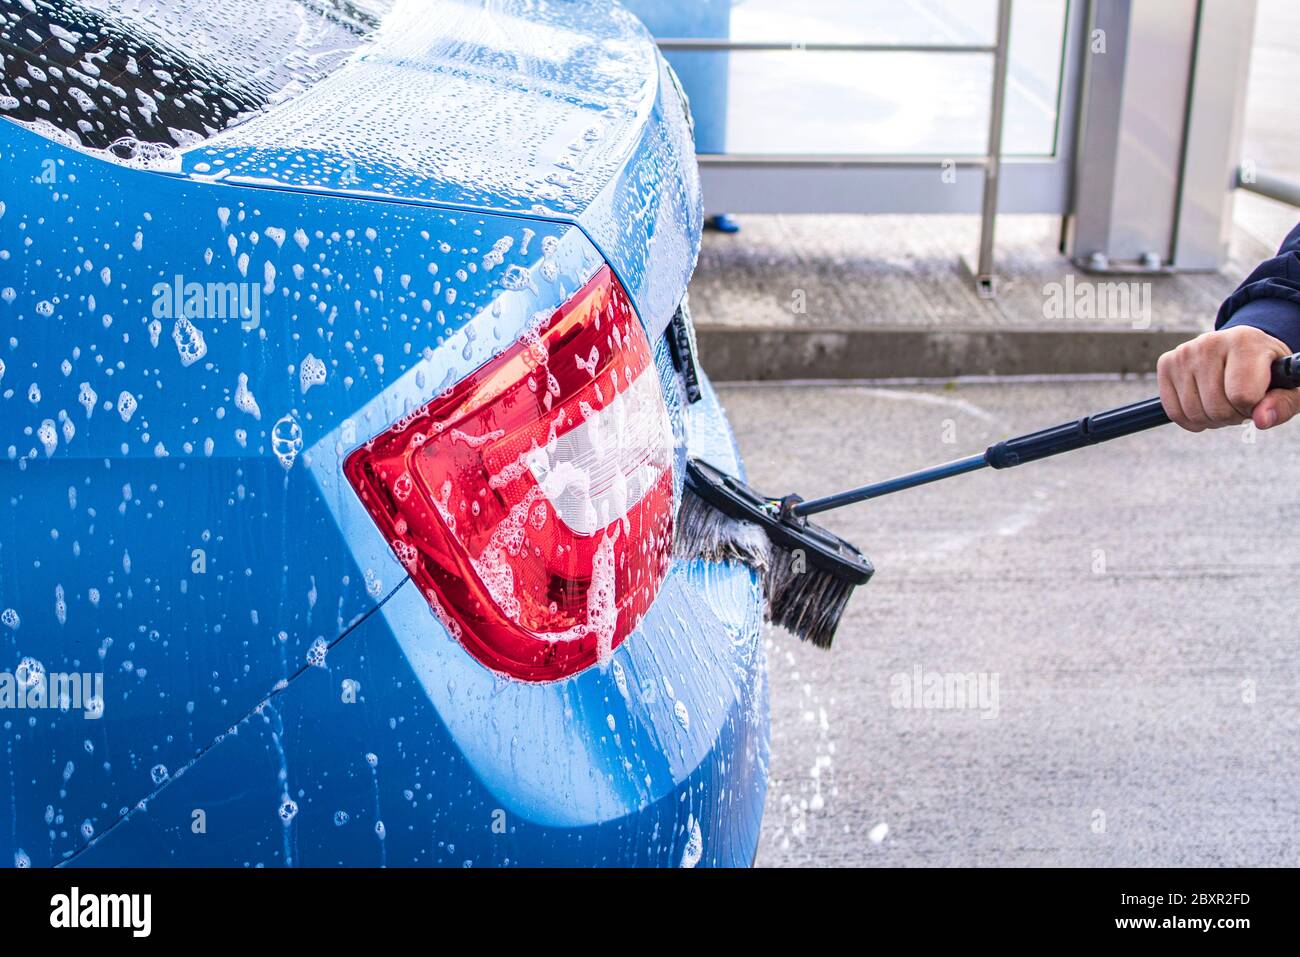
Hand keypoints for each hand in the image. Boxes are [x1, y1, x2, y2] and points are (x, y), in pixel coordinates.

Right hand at [1157, 326, 1298, 431]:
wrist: (1244, 351)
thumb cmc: (1269, 372)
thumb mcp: (1289, 388)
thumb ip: (1282, 404)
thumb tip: (1261, 420)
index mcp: (1245, 340)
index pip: (1242, 394)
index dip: (1253, 408)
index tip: (1259, 398)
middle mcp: (1210, 341)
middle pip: (1216, 408)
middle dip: (1232, 416)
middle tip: (1241, 403)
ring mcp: (1184, 352)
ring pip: (1194, 413)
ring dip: (1212, 419)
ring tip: (1224, 402)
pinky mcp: (1166, 363)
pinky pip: (1174, 412)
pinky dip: (1191, 420)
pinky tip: (1204, 407)